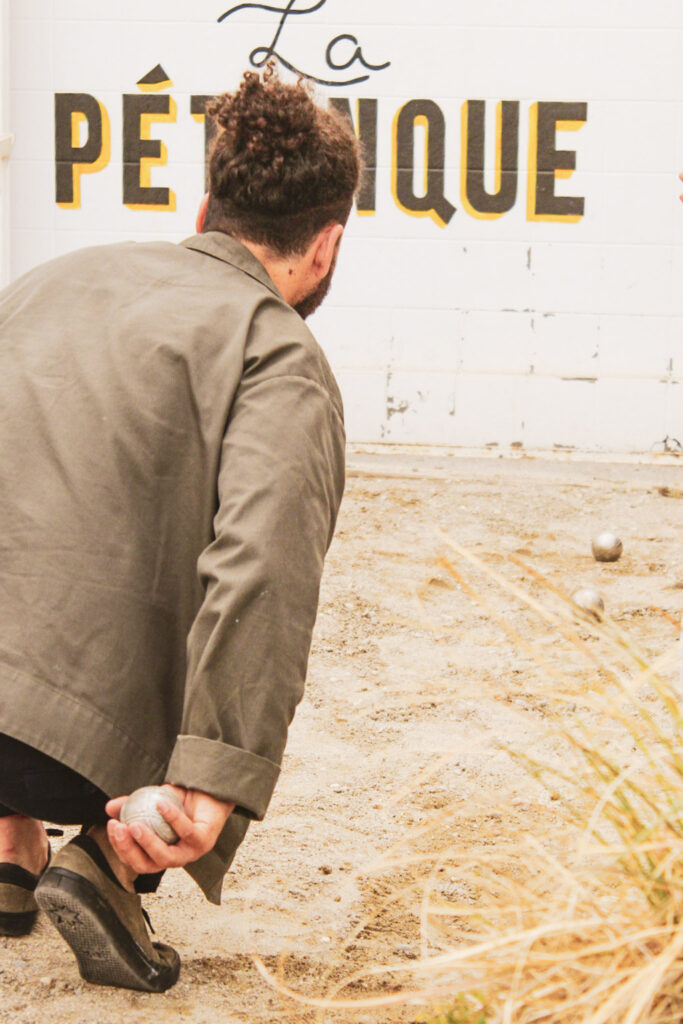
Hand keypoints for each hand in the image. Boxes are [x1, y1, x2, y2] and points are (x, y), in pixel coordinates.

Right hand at [105, 785, 234, 874]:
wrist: (210, 791)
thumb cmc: (182, 801)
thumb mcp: (152, 800)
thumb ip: (132, 805)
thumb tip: (109, 807)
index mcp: (159, 853)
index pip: (134, 860)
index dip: (120, 847)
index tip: (111, 826)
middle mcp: (174, 858)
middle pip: (146, 865)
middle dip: (128, 850)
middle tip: (119, 828)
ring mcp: (190, 852)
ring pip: (166, 857)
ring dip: (148, 842)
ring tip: (135, 824)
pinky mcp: (205, 840)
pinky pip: (186, 832)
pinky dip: (172, 818)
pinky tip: (161, 804)